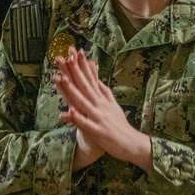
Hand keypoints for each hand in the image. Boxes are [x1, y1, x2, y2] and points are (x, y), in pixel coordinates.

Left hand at [53, 47, 151, 172]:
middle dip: (74, 70)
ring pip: (82, 101)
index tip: (74, 50)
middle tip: (64, 56)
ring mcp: (98, 117)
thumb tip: (95, 76)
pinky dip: (77, 118)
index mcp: (101, 98)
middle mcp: (99, 104)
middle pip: (84, 85)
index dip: (81, 65)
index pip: (89, 78)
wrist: (133, 144)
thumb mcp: (111, 104)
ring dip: (71, 90)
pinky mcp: (98, 131)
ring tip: (61, 78)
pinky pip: (85, 124)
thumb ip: (102, 90)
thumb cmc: (119, 124)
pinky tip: (67, 112)